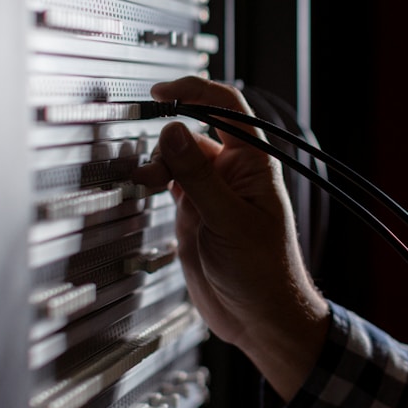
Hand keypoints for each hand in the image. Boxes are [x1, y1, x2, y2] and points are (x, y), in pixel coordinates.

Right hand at [132, 76, 329, 400]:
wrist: (259, 317)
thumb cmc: (264, 272)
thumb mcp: (228, 221)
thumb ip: (198, 176)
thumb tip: (174, 131)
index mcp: (253, 164)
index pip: (226, 108)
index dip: (195, 90)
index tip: (162, 91)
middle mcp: (232, 173)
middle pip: (192, 133)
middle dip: (167, 139)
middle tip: (150, 164)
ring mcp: (212, 193)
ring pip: (176, 159)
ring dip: (157, 163)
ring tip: (145, 181)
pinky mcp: (194, 213)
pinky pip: (170, 183)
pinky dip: (153, 180)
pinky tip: (143, 187)